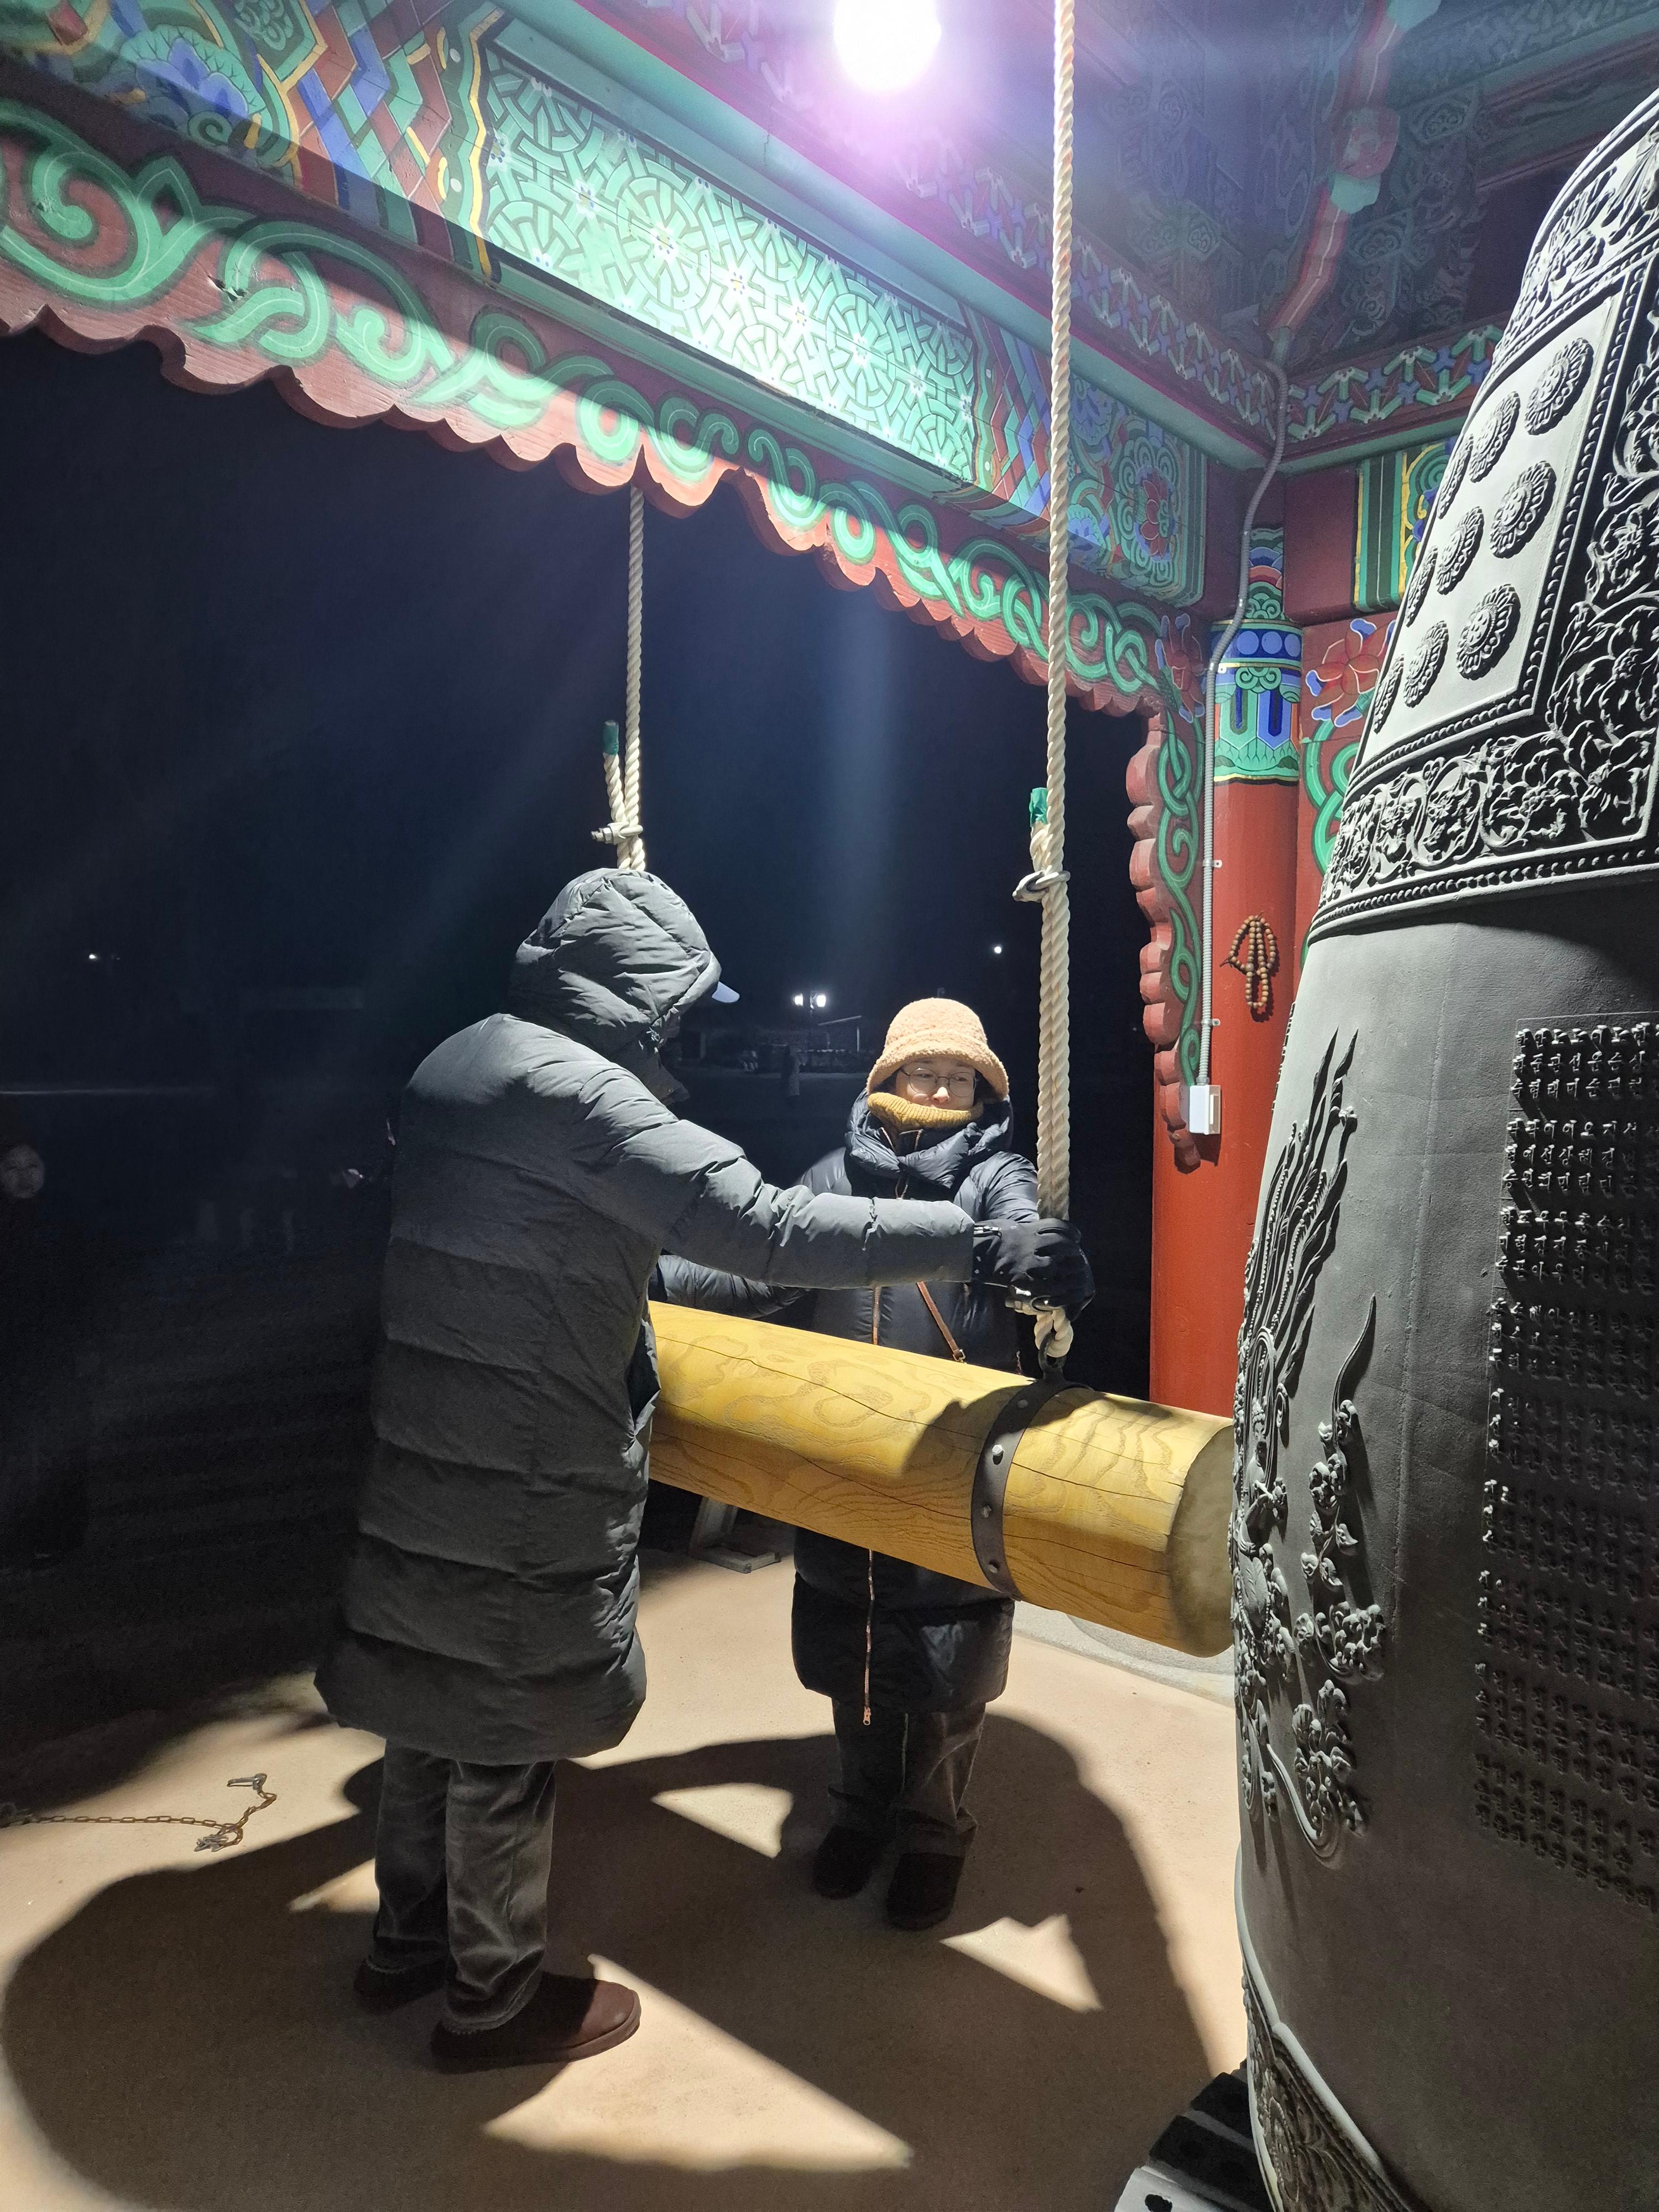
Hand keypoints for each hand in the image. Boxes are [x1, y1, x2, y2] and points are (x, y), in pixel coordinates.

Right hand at [973, 1219, 1093, 1315]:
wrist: (969, 1249)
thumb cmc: (985, 1235)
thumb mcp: (1007, 1225)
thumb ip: (1023, 1228)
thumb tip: (1032, 1230)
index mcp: (1027, 1228)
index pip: (1057, 1226)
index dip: (1071, 1231)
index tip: (1077, 1237)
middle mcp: (1029, 1242)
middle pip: (1061, 1244)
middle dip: (1072, 1251)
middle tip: (1076, 1258)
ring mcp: (1024, 1260)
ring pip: (1053, 1265)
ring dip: (1062, 1272)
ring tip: (1066, 1278)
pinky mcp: (1018, 1277)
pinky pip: (1041, 1286)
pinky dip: (1050, 1291)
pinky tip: (1053, 1293)